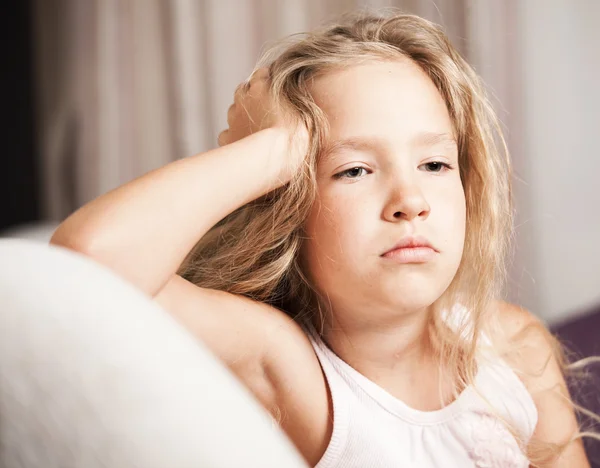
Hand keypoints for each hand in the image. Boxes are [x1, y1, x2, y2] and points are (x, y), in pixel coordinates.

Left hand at [218, 68, 308, 182]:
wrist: (273, 156)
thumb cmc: (294, 134)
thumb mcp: (304, 114)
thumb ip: (295, 104)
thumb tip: (296, 103)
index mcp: (261, 87)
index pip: (261, 74)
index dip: (266, 79)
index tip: (273, 85)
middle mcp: (243, 99)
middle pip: (244, 90)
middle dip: (252, 95)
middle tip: (263, 107)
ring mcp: (233, 118)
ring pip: (233, 110)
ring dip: (242, 115)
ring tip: (254, 127)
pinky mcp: (227, 137)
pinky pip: (227, 133)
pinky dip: (234, 135)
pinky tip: (244, 142)